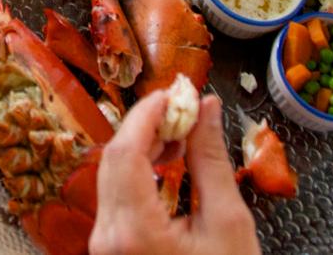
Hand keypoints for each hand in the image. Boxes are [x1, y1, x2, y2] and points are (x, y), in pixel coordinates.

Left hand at [92, 92, 259, 254]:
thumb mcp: (228, 223)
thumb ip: (212, 160)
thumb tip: (208, 109)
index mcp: (134, 231)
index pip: (125, 151)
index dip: (147, 114)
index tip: (174, 93)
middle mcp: (108, 238)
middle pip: (112, 160)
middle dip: (145, 126)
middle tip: (180, 107)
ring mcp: (104, 246)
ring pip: (111, 176)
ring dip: (142, 147)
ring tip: (180, 133)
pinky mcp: (111, 248)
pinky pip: (116, 196)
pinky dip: (138, 172)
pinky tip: (167, 162)